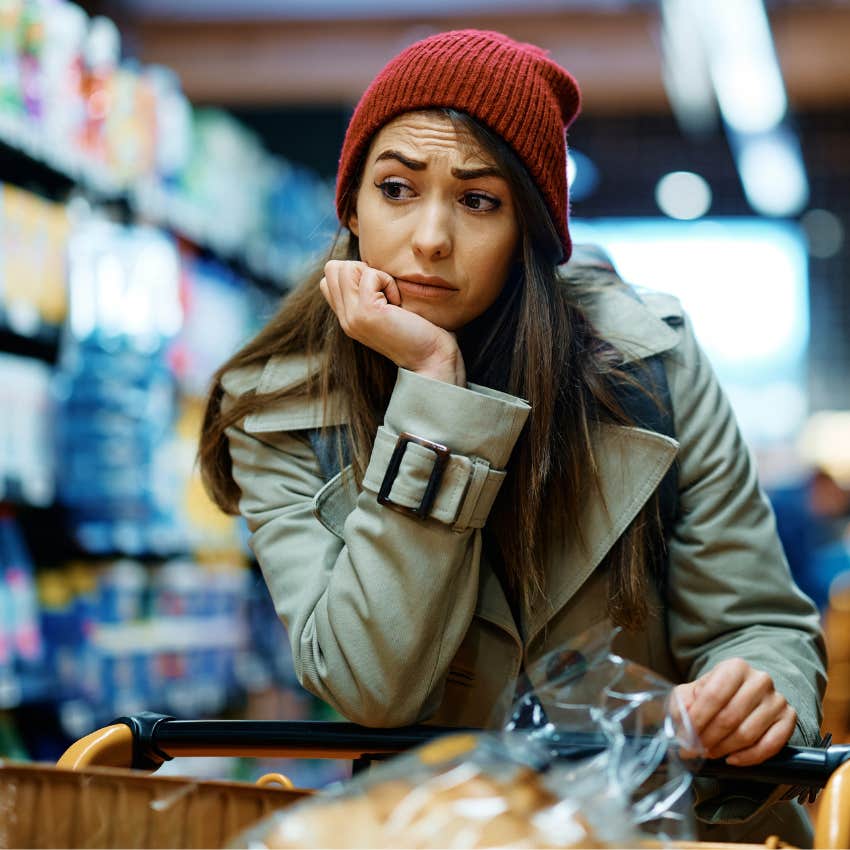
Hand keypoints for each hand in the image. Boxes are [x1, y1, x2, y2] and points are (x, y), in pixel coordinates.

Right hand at [320, 260, 465, 385]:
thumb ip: (371, 292)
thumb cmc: (419, 332)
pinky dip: (388, 281)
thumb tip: (368, 267)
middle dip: (361, 269)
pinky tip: (398, 303)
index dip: (356, 273)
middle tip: (384, 291)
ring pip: (344, 268)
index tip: (380, 291)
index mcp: (348, 317)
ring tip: (390, 297)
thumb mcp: (387, 309)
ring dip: (374, 274)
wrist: (431, 359)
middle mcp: (345, 318)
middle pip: (332, 268)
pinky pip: (370, 275)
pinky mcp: (366, 312)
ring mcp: (352, 316)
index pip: (329, 278)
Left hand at [674, 658, 795, 765]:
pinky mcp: (789, 719)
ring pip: (748, 734)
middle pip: (730, 717)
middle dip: (708, 738)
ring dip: (724, 749)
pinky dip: (749, 757)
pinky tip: (732, 759)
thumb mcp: (692, 691)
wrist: (743, 692)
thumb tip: (681, 721)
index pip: (713, 696)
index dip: (696, 721)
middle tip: (693, 751)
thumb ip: (682, 703)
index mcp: (734, 667)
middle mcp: (760, 680)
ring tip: (709, 753)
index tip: (683, 738)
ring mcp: (777, 700)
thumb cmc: (714, 693)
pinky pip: (770, 746)